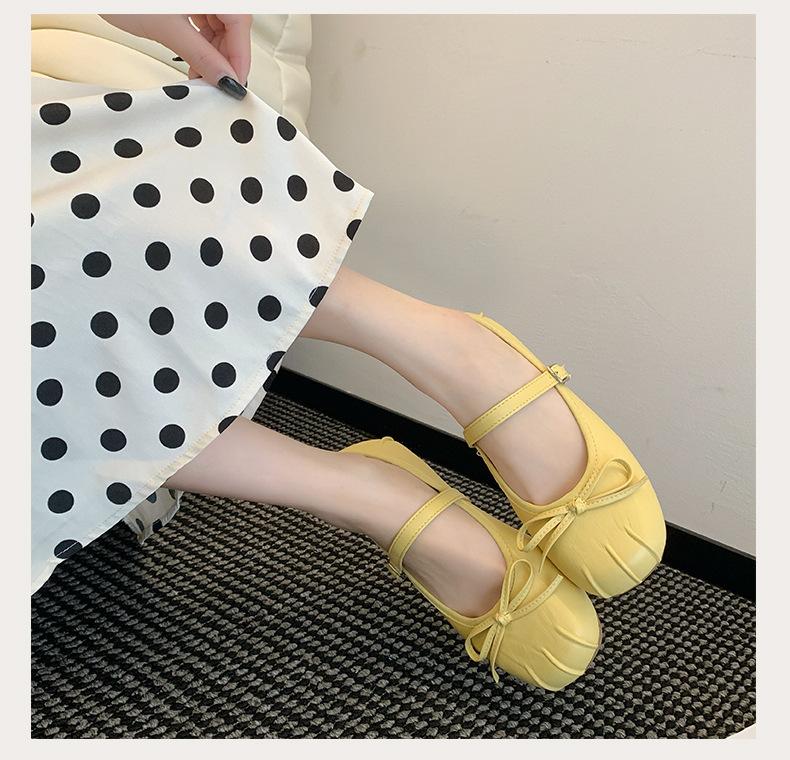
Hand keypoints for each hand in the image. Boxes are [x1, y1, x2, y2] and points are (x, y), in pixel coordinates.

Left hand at [100, 14, 251, 98]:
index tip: (234, 84)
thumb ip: (201, 56)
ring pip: (220, 28)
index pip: (240, 25)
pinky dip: (202, 45)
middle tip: (217, 84)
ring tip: (202, 75)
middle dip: (226, 59)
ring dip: (214, 55)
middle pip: (233, 28)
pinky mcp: (187, 2)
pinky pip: (205, 24)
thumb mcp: (167, 29)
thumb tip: (224, 78)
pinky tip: (195, 60)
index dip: (240, 59)